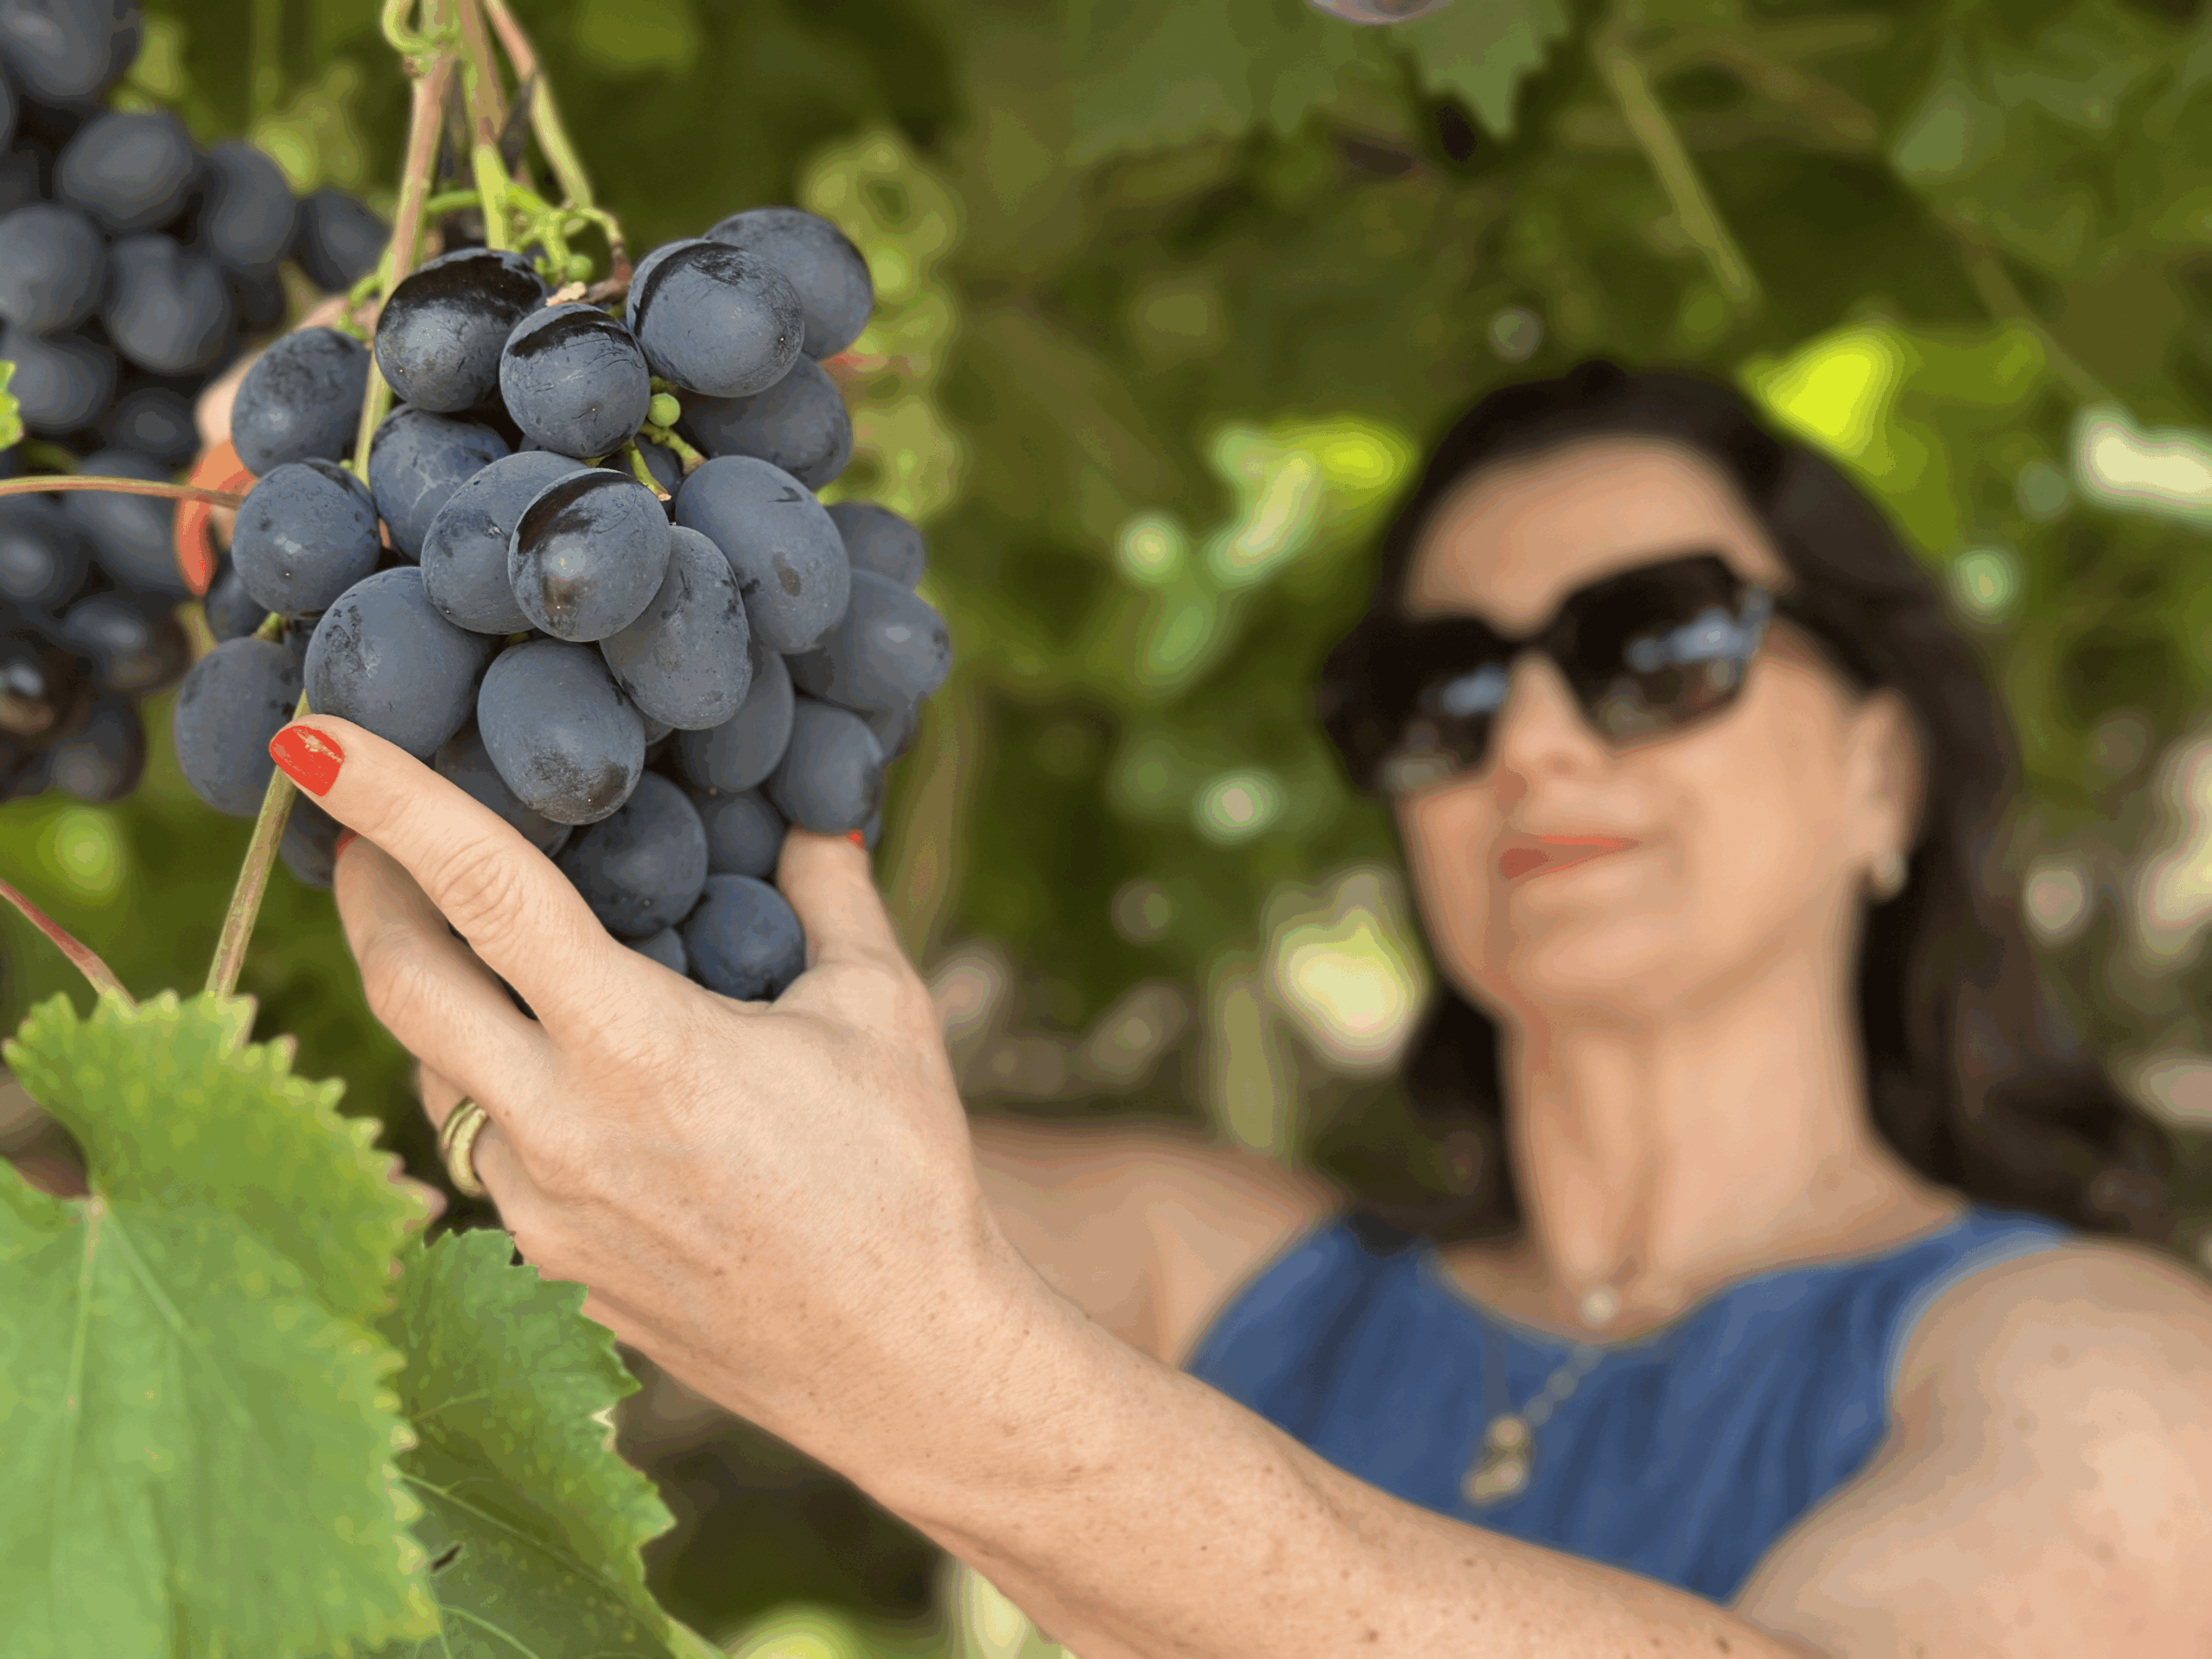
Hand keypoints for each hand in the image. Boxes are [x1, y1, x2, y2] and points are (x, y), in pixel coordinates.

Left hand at [283, 716, 1020, 1455]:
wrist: (900, 1362)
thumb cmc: (904, 1178)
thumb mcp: (881, 1011)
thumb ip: (830, 896)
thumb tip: (815, 812)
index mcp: (639, 1046)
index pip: (484, 892)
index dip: (389, 803)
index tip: (313, 741)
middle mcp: (561, 1129)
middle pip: (400, 984)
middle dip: (363, 888)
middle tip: (360, 828)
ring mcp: (540, 1210)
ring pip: (431, 1074)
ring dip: (432, 996)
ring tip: (475, 947)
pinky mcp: (546, 1265)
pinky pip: (481, 1152)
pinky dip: (491, 1088)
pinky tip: (554, 1071)